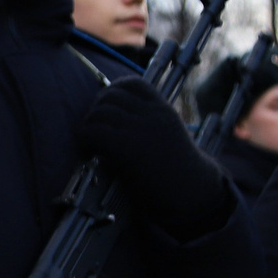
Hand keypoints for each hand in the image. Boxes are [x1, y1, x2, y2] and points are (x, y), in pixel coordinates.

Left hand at [74, 79, 232, 241]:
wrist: (192, 194)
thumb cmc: (177, 171)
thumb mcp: (168, 135)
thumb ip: (148, 122)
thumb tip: (112, 117)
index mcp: (163, 110)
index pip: (133, 84)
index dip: (113, 92)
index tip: (107, 108)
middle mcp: (152, 114)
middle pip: (111, 96)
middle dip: (97, 110)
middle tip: (95, 130)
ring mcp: (139, 129)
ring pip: (99, 112)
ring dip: (89, 125)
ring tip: (91, 144)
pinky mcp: (127, 147)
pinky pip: (94, 131)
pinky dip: (85, 139)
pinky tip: (89, 153)